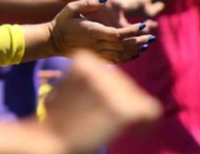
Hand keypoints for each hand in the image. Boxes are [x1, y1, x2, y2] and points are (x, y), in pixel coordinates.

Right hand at [43, 51, 161, 153]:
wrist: (49, 140)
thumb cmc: (58, 119)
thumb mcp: (70, 86)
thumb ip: (91, 79)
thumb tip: (121, 83)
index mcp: (84, 59)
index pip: (112, 74)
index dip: (111, 93)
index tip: (100, 109)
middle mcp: (99, 70)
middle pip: (127, 85)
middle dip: (120, 104)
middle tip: (101, 122)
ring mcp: (111, 89)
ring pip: (138, 99)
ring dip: (129, 115)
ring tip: (108, 127)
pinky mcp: (121, 109)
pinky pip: (151, 111)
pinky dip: (148, 124)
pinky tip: (137, 131)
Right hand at [49, 0, 155, 62]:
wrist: (52, 41)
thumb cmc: (61, 22)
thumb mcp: (71, 7)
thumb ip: (88, 3)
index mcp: (92, 32)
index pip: (117, 34)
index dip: (132, 32)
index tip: (142, 26)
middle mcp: (95, 44)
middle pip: (122, 46)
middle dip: (138, 41)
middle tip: (151, 36)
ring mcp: (96, 53)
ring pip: (120, 55)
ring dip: (135, 50)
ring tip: (147, 43)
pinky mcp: (95, 57)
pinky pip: (115, 61)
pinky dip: (127, 57)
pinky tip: (136, 52)